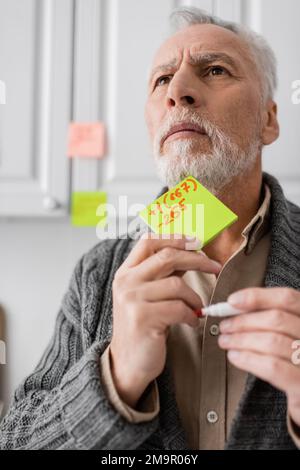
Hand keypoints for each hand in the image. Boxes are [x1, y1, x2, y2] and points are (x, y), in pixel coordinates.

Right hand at [110, 233, 221, 407]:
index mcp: (126, 272)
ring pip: (177, 285)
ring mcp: (132, 300)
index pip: (148, 241)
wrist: (128, 363)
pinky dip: (191, 315)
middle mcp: (126, 282)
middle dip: (197, 260)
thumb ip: (163, 274)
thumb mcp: (148, 295)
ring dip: (194, 298)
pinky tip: (191, 323)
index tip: (196, 241)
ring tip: (196, 309)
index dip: (174, 238)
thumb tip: (190, 251)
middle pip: (167, 257)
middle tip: (215, 267)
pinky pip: (179, 309)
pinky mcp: (142, 319)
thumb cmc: (143, 326)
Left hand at [218, 287, 299, 426]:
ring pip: (272, 341)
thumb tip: (234, 305)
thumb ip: (267, 318)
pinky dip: (247, 358)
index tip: (232, 301)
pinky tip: (234, 356)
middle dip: (243, 321)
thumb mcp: (286, 335)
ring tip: (225, 341)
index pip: (288, 298)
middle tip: (224, 326)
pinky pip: (272, 366)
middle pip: (277, 319)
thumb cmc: (291, 363)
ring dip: (241, 339)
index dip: (258, 297)